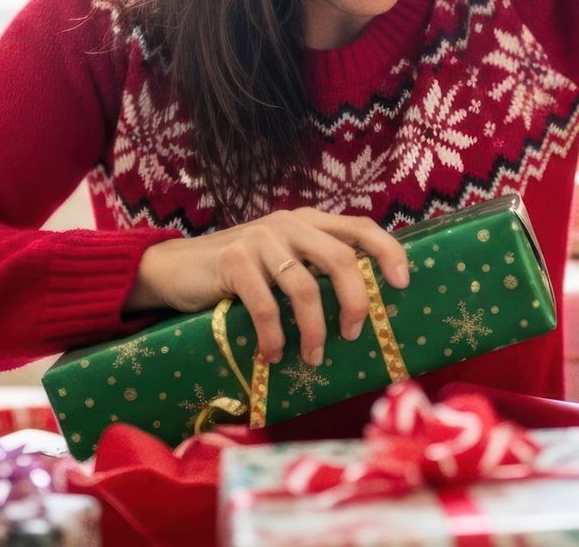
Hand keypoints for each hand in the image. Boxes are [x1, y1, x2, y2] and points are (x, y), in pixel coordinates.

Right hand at [126, 209, 409, 366]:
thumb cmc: (237, 272)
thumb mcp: (281, 260)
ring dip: (314, 330)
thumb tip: (360, 304)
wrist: (175, 269)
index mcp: (307, 222)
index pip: (359, 226)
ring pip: (305, 287)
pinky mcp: (232, 261)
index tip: (403, 283)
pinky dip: (273, 337)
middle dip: (355, 302)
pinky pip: (265, 306)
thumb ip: (313, 266)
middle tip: (353, 334)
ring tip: (312, 356)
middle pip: (342, 259)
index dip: (387, 251)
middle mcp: (288, 224)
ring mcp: (259, 239)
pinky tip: (272, 355)